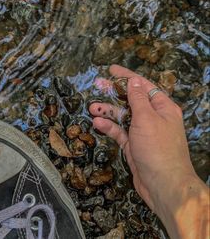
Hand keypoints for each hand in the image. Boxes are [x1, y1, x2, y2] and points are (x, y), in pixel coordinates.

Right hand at [90, 65, 208, 238]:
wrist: (164, 186)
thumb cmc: (158, 149)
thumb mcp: (147, 118)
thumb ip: (137, 98)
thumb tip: (133, 80)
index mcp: (162, 107)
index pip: (143, 85)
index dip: (126, 76)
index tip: (111, 70)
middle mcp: (154, 117)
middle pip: (131, 99)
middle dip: (114, 93)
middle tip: (97, 85)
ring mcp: (143, 132)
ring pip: (124, 116)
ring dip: (108, 110)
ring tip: (92, 107)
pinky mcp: (135, 145)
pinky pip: (120, 131)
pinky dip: (109, 127)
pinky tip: (97, 123)